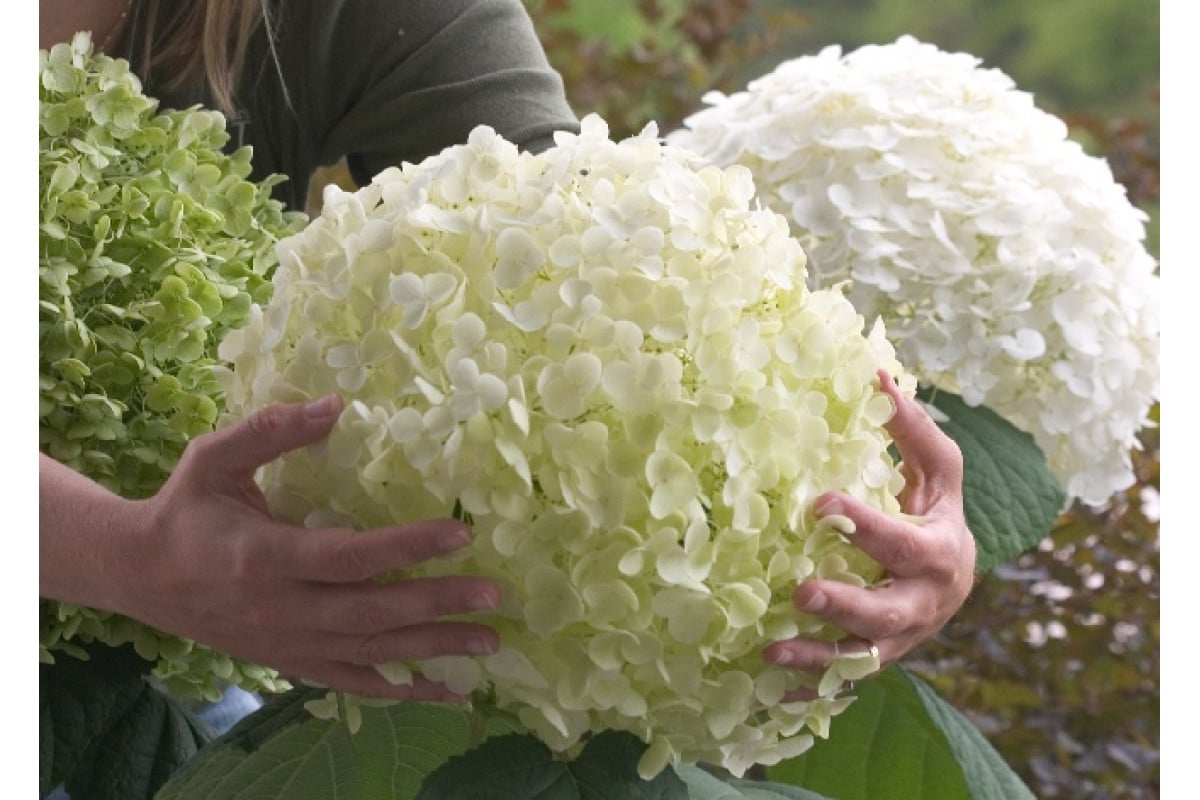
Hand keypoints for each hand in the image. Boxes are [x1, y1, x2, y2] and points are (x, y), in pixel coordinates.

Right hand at [106, 396, 500, 700]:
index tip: (460, 534)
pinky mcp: (291, 662)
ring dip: (433, 649)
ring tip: (489, 643)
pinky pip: (353, 682)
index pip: (348, 556)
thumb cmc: (185, 510)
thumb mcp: (215, 459)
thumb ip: (273, 430)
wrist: (139, 575)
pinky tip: (445, 691)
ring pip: (371, 653)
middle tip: (494, 595)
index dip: (407, 547)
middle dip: (437, 604)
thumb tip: (336, 404)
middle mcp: (281, 609)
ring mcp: (288, 643)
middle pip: (372, 611)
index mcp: (265, 557)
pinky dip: (401, 691)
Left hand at [763, 369, 975, 685]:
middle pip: (887, 614)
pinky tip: (769, 693)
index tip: (820, 503)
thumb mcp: (938, 473)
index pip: (902, 542)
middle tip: (800, 593)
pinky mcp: (875, 661)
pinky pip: (843, 684)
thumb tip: (875, 371)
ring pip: (861, 659)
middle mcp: (922, 605)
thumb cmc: (936, 515)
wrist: (953, 582)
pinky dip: (810, 692)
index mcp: (938, 554)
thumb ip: (911, 429)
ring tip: (770, 653)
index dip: (865, 525)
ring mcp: (899, 641)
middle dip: (845, 606)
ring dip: (816, 659)